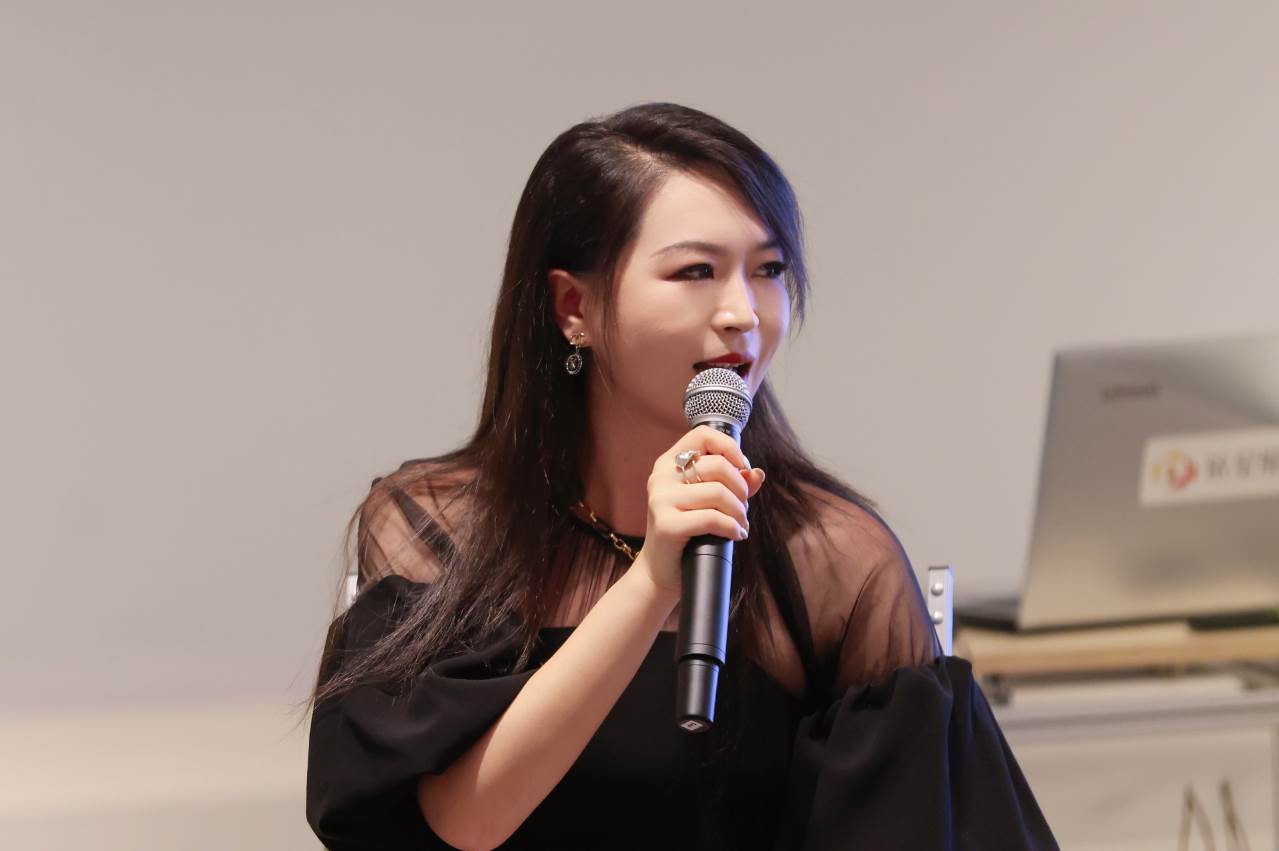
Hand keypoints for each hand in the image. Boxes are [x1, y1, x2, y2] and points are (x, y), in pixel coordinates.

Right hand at [632, 425, 765, 595]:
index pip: (703, 435)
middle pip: (717, 465)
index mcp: (669, 463)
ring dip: (739, 511)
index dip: (730, 447)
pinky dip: (732, 527)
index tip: (743, 468)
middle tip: (743, 508)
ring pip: (718, 493)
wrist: (662, 570)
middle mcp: (661, 477)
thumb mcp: (709, 502)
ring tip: (740, 523)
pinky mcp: (667, 524)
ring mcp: (660, 500)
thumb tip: (757, 473)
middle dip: (740, 488)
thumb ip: (733, 484)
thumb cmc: (688, 533)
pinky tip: (736, 534)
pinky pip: (712, 518)